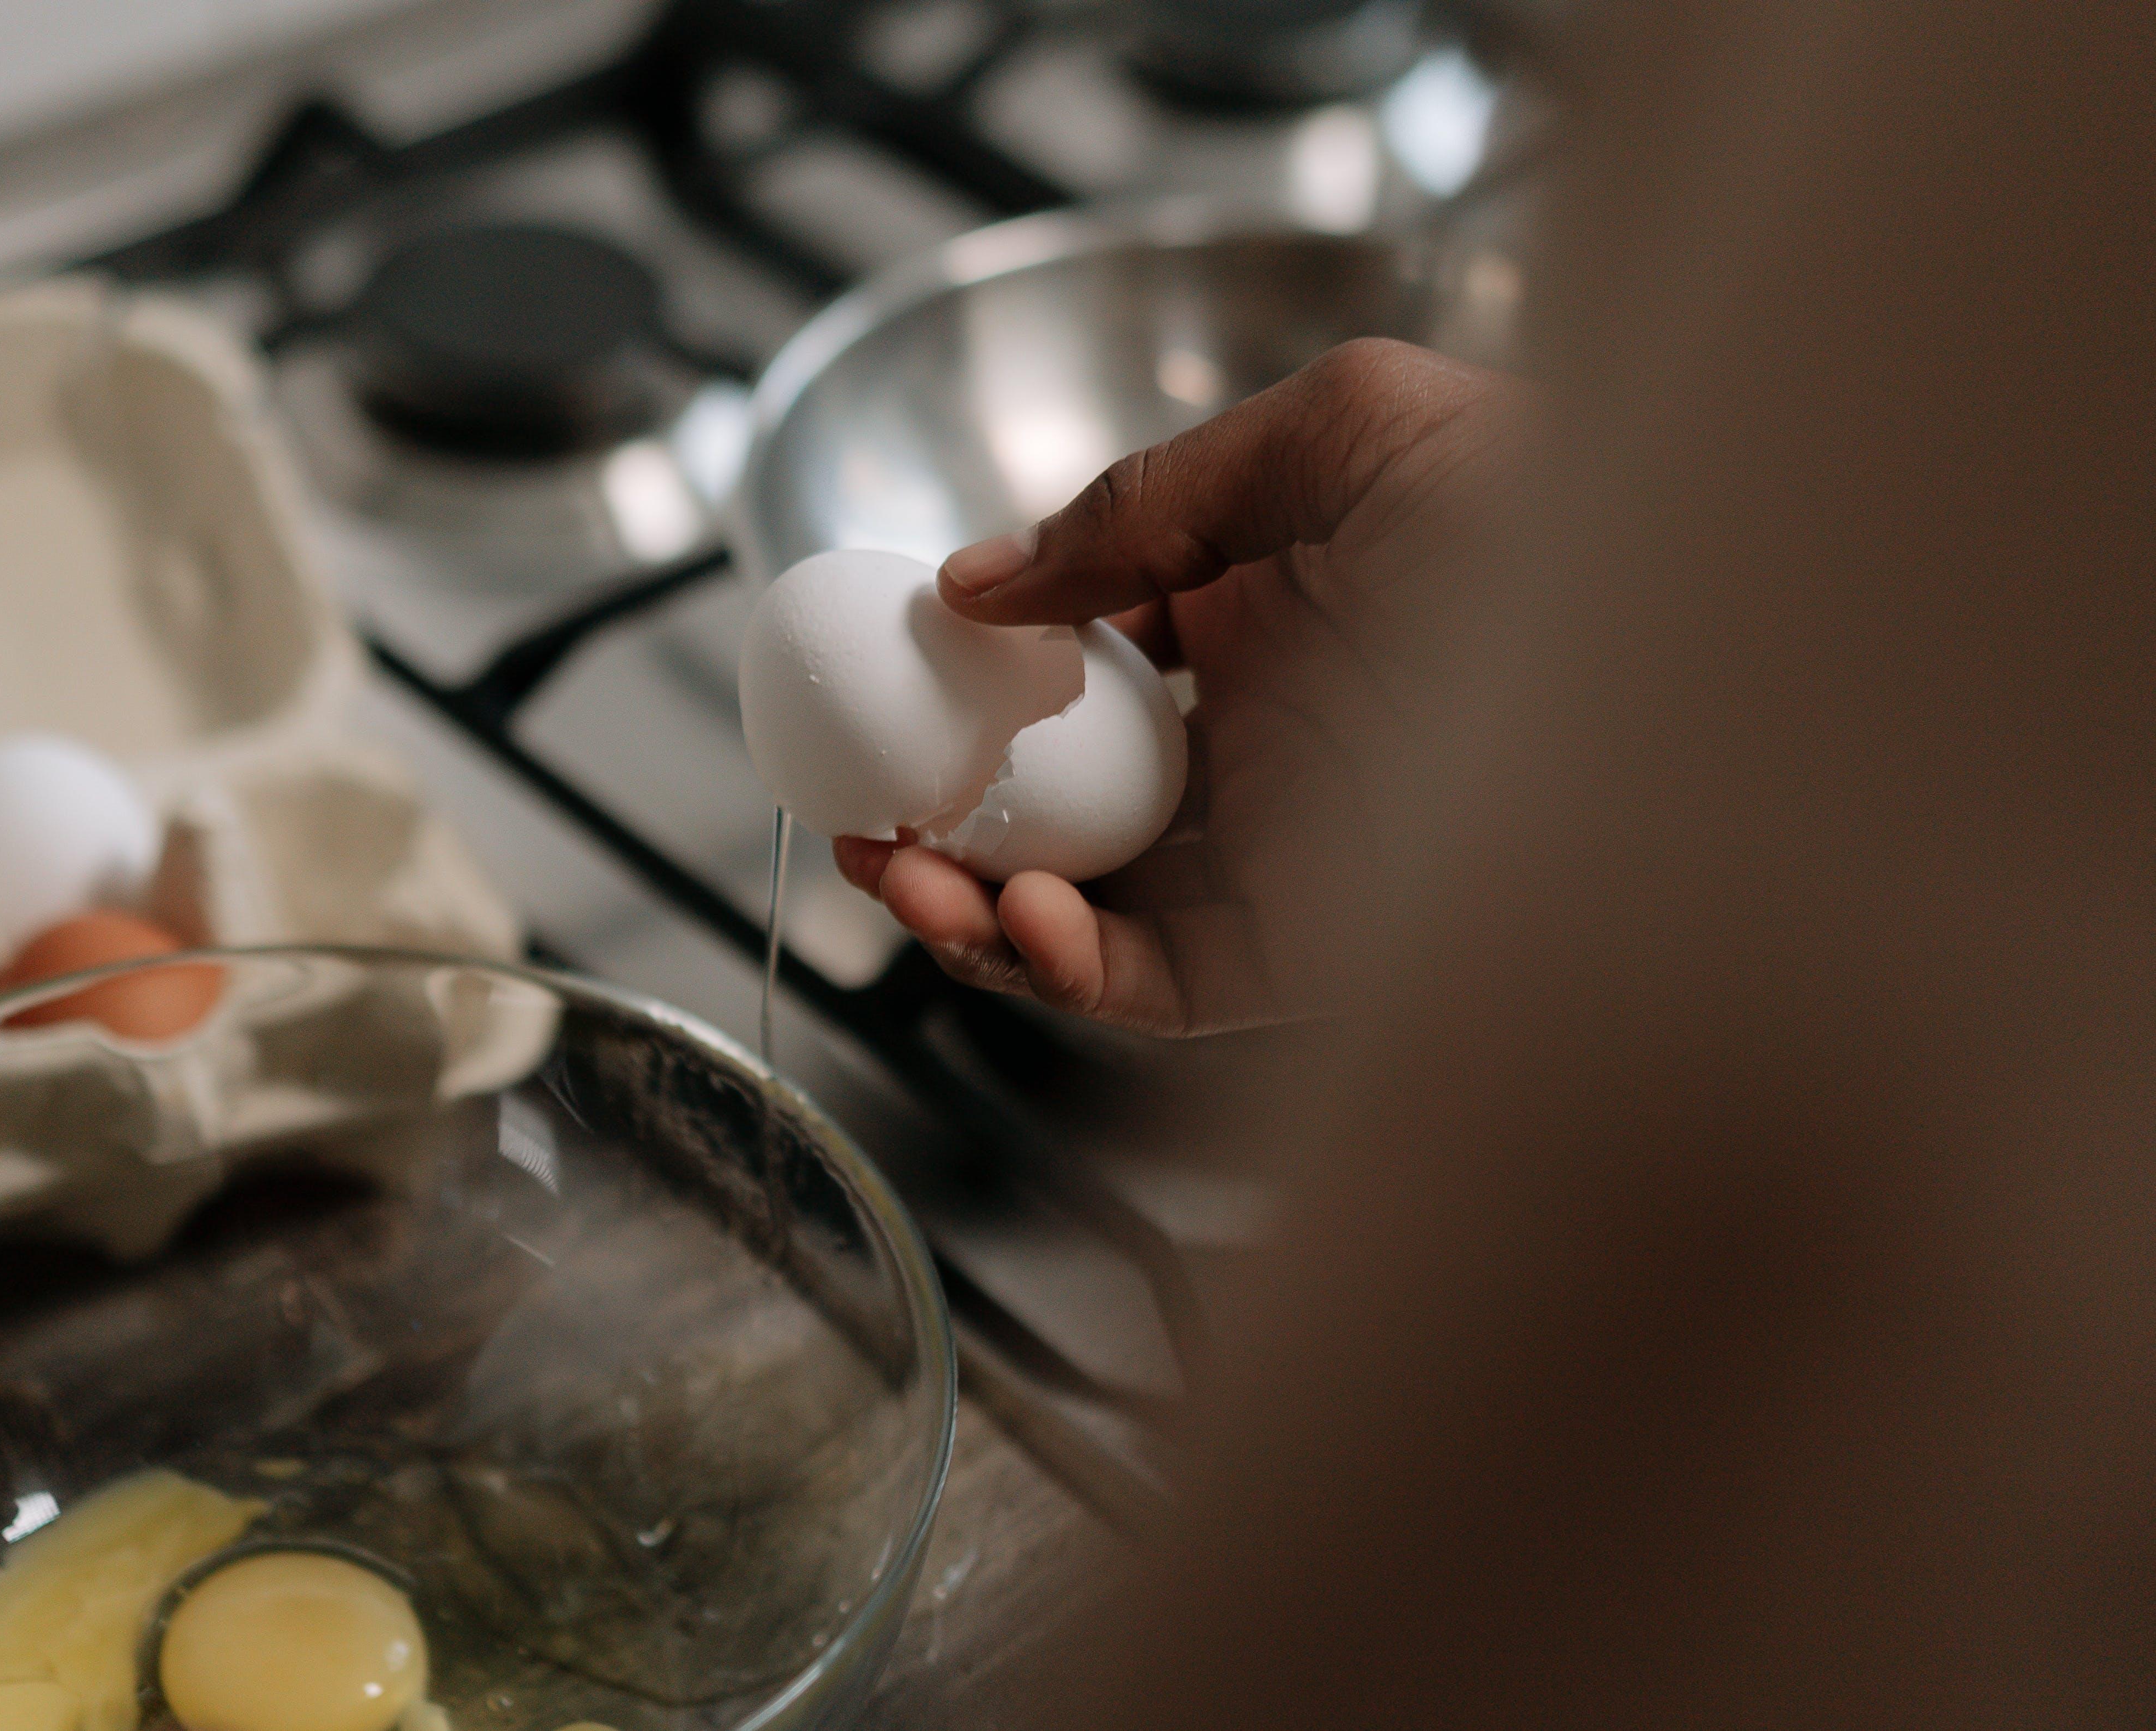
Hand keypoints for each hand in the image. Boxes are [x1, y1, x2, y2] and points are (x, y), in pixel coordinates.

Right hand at [834, 338, 1512, 1034]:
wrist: (1714, 645)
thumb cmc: (1558, 509)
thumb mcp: (1341, 431)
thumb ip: (1148, 497)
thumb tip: (978, 578)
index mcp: (1267, 617)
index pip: (1087, 672)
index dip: (980, 691)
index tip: (893, 690)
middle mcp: (1266, 748)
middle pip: (1069, 813)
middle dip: (950, 831)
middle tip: (863, 827)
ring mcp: (1290, 857)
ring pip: (1098, 918)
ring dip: (983, 918)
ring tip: (905, 883)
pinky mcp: (1324, 955)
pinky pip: (1171, 987)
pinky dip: (1079, 974)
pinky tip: (1027, 925)